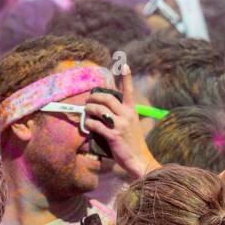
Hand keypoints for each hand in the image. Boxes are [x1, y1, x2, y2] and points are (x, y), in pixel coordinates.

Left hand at [84, 65, 158, 179]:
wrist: (138, 158)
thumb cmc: (132, 142)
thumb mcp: (131, 124)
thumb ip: (121, 115)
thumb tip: (104, 108)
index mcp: (132, 111)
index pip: (129, 91)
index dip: (127, 77)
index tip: (125, 65)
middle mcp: (127, 115)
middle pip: (107, 98)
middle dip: (94, 97)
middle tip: (88, 100)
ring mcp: (120, 125)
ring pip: (99, 110)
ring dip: (88, 109)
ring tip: (85, 111)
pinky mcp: (113, 136)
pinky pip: (96, 125)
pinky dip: (89, 124)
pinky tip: (87, 125)